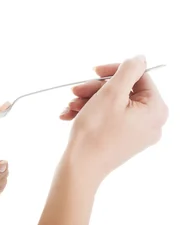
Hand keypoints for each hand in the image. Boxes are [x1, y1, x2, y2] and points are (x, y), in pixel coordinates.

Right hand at [62, 55, 168, 182]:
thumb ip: (128, 71)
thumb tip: (140, 58)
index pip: (139, 77)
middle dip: (95, 89)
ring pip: (112, 103)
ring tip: (70, 106)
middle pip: (124, 90)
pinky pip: (108, 117)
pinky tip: (70, 115)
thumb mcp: (111, 94)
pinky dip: (89, 113)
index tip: (94, 71)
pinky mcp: (122, 139)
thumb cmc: (96, 131)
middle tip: (75, 91)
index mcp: (155, 110)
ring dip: (88, 100)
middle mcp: (151, 122)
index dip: (114, 71)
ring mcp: (137, 132)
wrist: (80, 167)